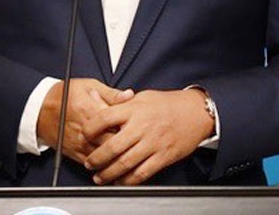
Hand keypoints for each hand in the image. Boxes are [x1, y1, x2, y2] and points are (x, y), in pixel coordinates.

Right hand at [37, 78, 133, 165]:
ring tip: (130, 152)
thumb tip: (130, 95)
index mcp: (89, 109)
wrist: (39, 110)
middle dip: (126, 143)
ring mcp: (79, 143)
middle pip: (111, 141)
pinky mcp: (74, 152)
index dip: (130, 124)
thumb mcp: (88, 85)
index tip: (139, 124)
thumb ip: (111, 93)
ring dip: (117, 156)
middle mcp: (84, 129)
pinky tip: (115, 161)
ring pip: (104, 155)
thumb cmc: (63, 95)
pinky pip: (93, 163)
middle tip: (138, 141)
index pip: (115, 121)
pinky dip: (105, 164)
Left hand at [82, 88, 214, 185]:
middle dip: (96, 158)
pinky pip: (142, 173)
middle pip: (112, 146)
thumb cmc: (168, 104)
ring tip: (99, 177)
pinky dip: (128, 180)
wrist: (196, 113)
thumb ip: (120, 103)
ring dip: (108, 173)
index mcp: (135, 109)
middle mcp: (142, 126)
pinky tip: (120, 181)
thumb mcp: (142, 97)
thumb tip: (96, 99)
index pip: (104, 118)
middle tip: (88, 162)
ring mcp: (153, 143)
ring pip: (125, 163)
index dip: (90, 129)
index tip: (83, 135)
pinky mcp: (163, 156)